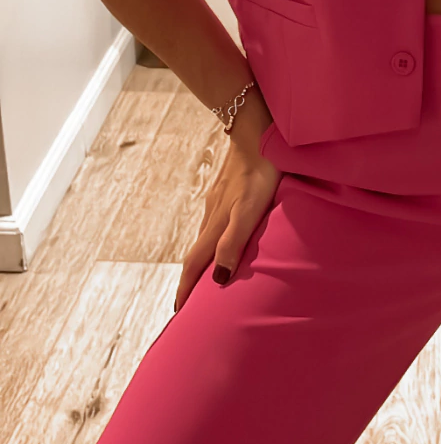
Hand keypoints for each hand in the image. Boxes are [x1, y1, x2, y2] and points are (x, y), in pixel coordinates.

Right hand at [174, 119, 280, 311]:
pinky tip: (221, 238)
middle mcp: (212, 216)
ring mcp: (218, 202)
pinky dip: (214, 241)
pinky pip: (216, 223)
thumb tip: (217, 280)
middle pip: (196, 255)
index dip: (187, 289)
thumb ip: (234, 242)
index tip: (177, 313)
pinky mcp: (226, 191)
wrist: (255, 130)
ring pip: (205, 238)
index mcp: (216, 225)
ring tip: (204, 278)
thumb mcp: (250, 210)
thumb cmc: (259, 171)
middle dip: (190, 280)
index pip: (196, 265)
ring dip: (202, 261)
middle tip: (186, 303)